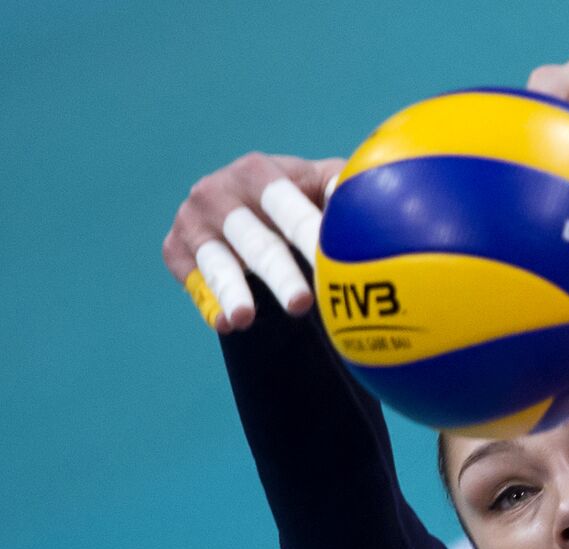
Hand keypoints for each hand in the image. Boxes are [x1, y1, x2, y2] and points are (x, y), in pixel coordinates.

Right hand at [162, 153, 343, 332]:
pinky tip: (227, 323)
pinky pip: (194, 281)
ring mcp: (192, 221)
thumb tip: (361, 196)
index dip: (308, 233)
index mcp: (257, 172)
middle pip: (255, 241)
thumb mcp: (318, 182)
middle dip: (279, 273)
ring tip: (245, 319)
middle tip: (302, 303)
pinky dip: (210, 303)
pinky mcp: (175, 249)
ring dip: (233, 292)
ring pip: (219, 263)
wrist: (243, 200)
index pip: (285, 206)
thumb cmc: (298, 194)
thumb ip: (340, 185)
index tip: (331, 261)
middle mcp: (218, 192)